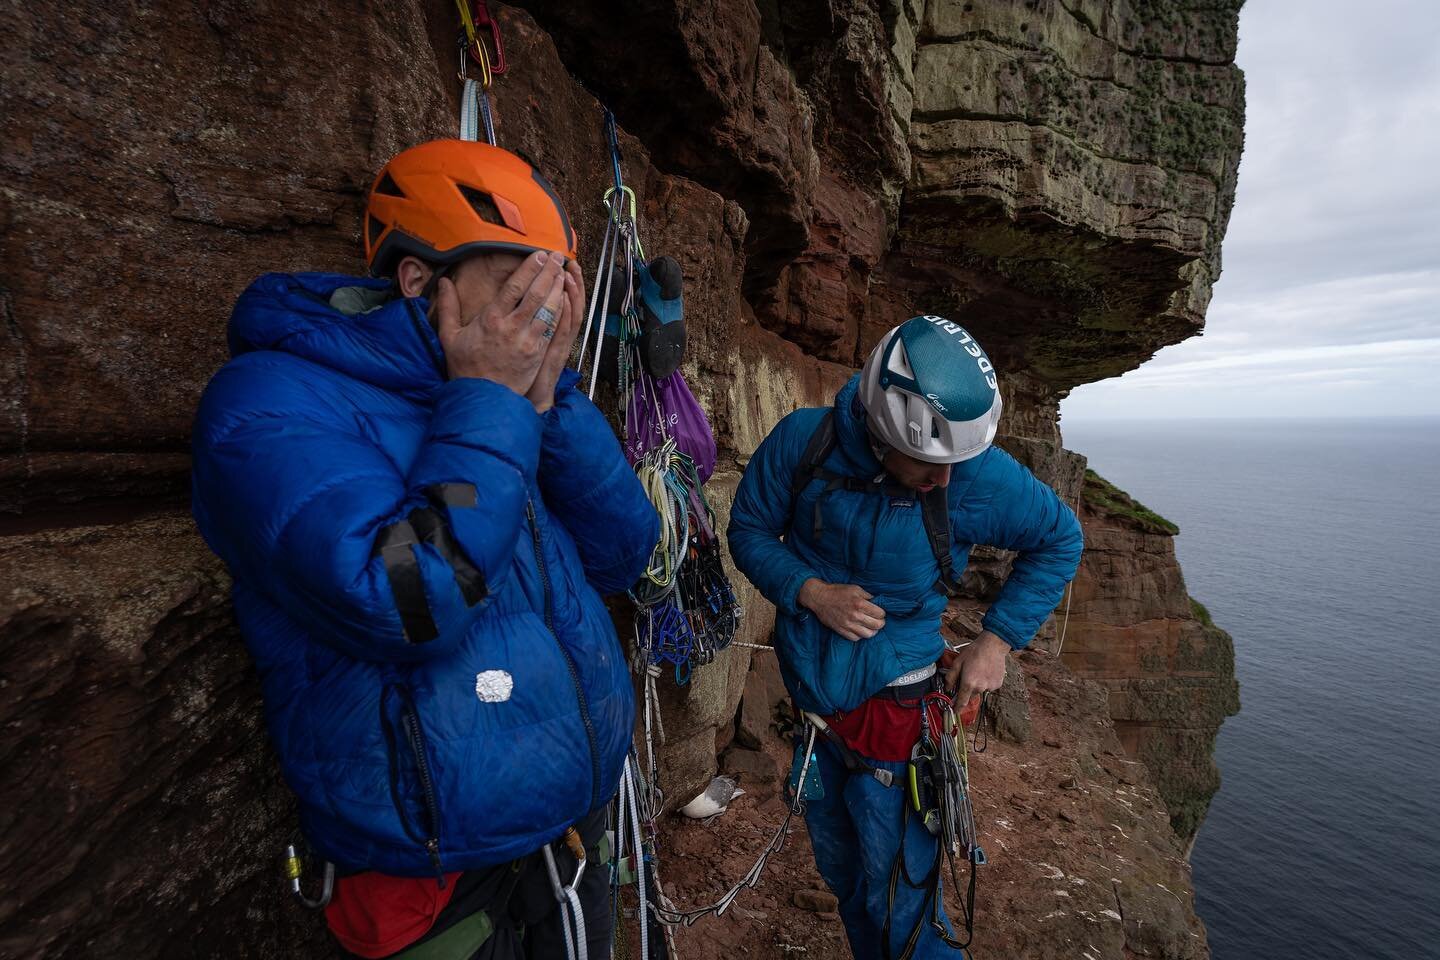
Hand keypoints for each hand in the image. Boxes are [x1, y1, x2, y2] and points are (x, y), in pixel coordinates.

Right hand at [434, 251, 567, 392]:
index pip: (514, 287)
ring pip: (547, 309)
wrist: (482, 398)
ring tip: (563, 272)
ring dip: (557, 288)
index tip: (538, 255)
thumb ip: (448, 307)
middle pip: (535, 293)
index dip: (529, 269)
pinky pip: (552, 328)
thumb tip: (444, 282)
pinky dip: (560, 312)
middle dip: (548, 272)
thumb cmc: (465, 368)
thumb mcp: (449, 337)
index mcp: (490, 319)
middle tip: (557, 256)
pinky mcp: (537, 354)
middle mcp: (510, 327)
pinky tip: (566, 299)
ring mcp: (526, 341)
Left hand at [526, 258, 583, 412]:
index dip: (561, 282)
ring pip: (569, 316)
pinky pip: (562, 333)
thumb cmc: (518, 376)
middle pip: (567, 303)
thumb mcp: (523, 348)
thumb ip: (523, 326)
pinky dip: (565, 316)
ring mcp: (555, 345)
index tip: (559, 262)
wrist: (523, 402)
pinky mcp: (552, 356)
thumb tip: (513, 307)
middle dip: (568, 280)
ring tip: (569, 272)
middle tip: (567, 260)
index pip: (559, 301)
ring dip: (570, 293)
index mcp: (547, 331)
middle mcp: (554, 336)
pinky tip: (564, 299)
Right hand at [797, 579, 885, 641]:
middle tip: (878, 620)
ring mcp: (847, 625)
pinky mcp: (841, 630)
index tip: (879, 612)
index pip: (880, 614)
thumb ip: (867, 596)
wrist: (819, 598)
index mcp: (859, 603)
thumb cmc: (837, 591)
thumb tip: (877, 603)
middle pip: (877, 625)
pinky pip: (856, 638)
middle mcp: (854, 615)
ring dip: (872, 631)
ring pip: (868, 634)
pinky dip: (860, 635)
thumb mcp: (855, 588)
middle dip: (880, 622)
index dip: (882, 613)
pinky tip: (860, 629)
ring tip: (871, 627)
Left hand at [942, 630, 1010, 705]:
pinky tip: (986, 671)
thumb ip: (950, 677)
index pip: (962, 701)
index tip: (954, 711)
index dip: (957, 707)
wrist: (993, 645)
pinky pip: (989, 686)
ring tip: (979, 670)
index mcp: (968, 684)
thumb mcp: (957, 662)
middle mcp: (980, 688)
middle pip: (970, 694)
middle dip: (967, 688)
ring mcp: (990, 687)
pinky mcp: (998, 684)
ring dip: (978, 684)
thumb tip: (947, 689)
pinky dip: (986, 681)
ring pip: (980, 690)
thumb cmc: (974, 652)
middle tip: (968, 674)